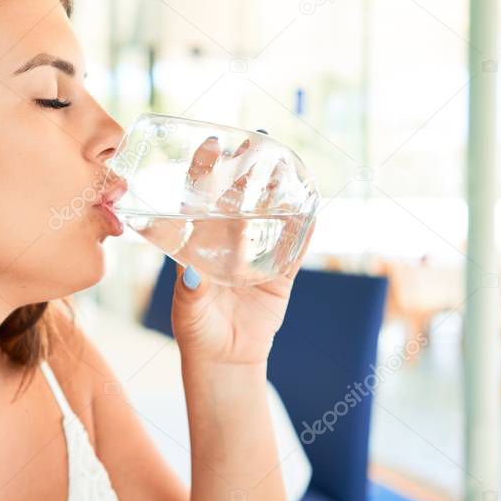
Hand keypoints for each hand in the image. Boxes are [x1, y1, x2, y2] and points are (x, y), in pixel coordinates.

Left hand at [169, 134, 315, 365]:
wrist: (225, 360)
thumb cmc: (196, 330)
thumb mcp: (187, 309)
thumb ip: (191, 291)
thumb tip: (192, 274)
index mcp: (199, 243)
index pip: (200, 197)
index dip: (205, 169)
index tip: (211, 143)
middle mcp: (227, 242)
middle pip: (238, 197)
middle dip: (246, 169)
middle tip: (256, 140)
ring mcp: (255, 255)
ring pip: (268, 215)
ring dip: (277, 191)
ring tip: (286, 164)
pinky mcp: (280, 275)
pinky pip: (295, 248)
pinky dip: (305, 228)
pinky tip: (313, 205)